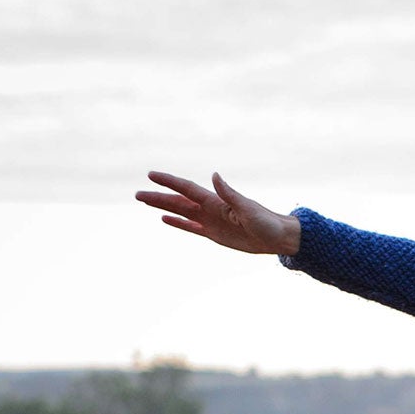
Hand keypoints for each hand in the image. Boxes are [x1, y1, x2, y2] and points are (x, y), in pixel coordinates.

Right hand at [136, 171, 300, 255]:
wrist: (277, 237)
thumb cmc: (266, 222)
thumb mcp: (248, 209)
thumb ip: (229, 193)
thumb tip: (214, 176)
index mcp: (216, 201)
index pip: (187, 189)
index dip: (169, 182)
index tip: (151, 175)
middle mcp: (210, 209)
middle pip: (178, 201)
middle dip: (158, 197)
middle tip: (137, 194)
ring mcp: (210, 221)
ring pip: (180, 213)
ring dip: (163, 207)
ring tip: (145, 201)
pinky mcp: (214, 234)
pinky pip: (191, 227)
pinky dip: (178, 223)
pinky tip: (164, 219)